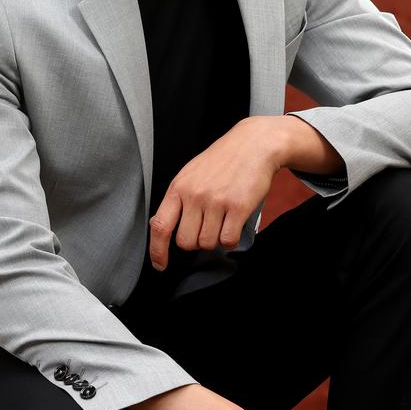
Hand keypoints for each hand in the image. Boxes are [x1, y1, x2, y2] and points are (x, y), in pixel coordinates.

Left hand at [149, 116, 282, 269]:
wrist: (253, 144)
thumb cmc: (221, 161)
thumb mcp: (190, 174)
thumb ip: (177, 200)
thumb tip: (159, 225)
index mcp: (178, 187)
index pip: (160, 226)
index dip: (157, 251)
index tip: (160, 265)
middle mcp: (194, 195)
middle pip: (186, 242)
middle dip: (196, 241)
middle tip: (206, 226)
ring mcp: (216, 201)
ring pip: (208, 243)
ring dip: (216, 238)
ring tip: (223, 219)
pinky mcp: (238, 206)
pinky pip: (228, 240)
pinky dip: (231, 238)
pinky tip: (234, 223)